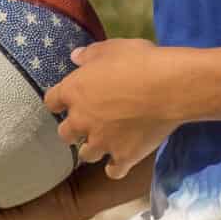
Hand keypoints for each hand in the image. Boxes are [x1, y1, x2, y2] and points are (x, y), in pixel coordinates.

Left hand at [42, 39, 181, 180]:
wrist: (169, 88)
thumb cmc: (139, 62)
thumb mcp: (113, 48)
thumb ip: (90, 54)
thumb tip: (75, 57)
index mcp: (74, 92)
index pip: (51, 101)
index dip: (58, 101)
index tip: (66, 100)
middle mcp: (82, 121)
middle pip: (65, 134)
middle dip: (73, 130)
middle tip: (87, 123)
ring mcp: (102, 142)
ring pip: (86, 155)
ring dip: (92, 149)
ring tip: (104, 143)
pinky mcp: (124, 156)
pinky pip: (113, 171)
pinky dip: (116, 167)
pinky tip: (122, 160)